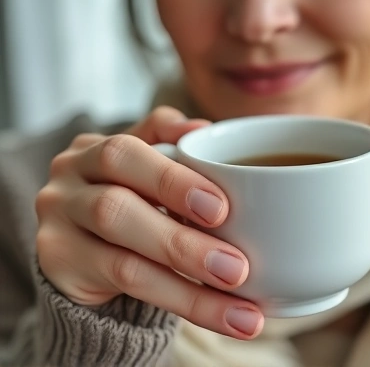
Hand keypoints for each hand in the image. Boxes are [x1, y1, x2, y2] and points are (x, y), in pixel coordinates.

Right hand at [36, 107, 263, 338]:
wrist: (85, 241)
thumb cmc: (131, 196)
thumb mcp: (145, 167)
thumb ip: (169, 143)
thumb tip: (203, 127)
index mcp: (94, 150)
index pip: (128, 153)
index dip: (173, 179)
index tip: (222, 208)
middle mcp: (68, 182)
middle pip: (116, 208)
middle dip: (180, 239)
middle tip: (236, 266)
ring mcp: (57, 226)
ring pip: (123, 262)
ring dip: (189, 285)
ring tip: (239, 302)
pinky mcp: (59, 267)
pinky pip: (122, 291)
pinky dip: (180, 301)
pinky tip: (223, 316)